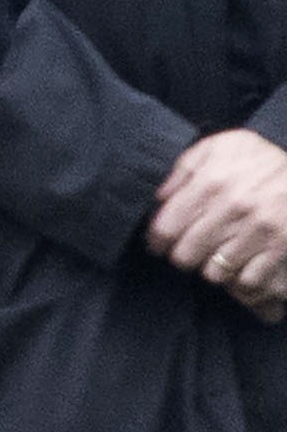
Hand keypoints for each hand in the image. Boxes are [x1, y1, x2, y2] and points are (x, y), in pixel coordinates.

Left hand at [147, 128, 286, 306]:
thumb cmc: (260, 161)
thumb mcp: (220, 148)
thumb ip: (185, 169)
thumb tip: (160, 198)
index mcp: (212, 182)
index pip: (165, 229)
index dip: (157, 242)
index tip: (160, 245)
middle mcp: (233, 207)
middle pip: (186, 256)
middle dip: (184, 257)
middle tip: (191, 251)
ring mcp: (259, 229)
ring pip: (214, 274)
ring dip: (213, 270)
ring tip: (218, 258)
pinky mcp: (281, 247)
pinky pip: (247, 282)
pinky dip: (241, 282)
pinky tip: (241, 268)